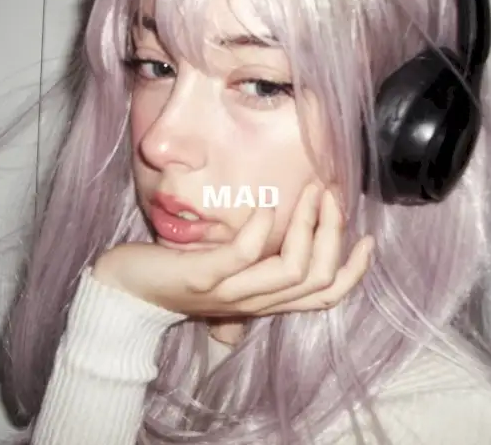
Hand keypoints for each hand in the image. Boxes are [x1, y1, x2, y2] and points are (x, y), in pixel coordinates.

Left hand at [92, 184, 373, 316]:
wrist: (128, 292)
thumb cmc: (182, 274)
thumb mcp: (229, 273)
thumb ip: (259, 264)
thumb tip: (288, 237)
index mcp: (266, 300)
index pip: (325, 296)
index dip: (353, 271)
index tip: (366, 239)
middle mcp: (255, 302)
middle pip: (316, 279)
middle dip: (333, 234)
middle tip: (330, 197)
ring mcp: (229, 293)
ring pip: (289, 270)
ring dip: (306, 226)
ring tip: (308, 193)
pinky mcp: (201, 278)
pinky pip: (242, 257)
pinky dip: (260, 230)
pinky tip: (264, 205)